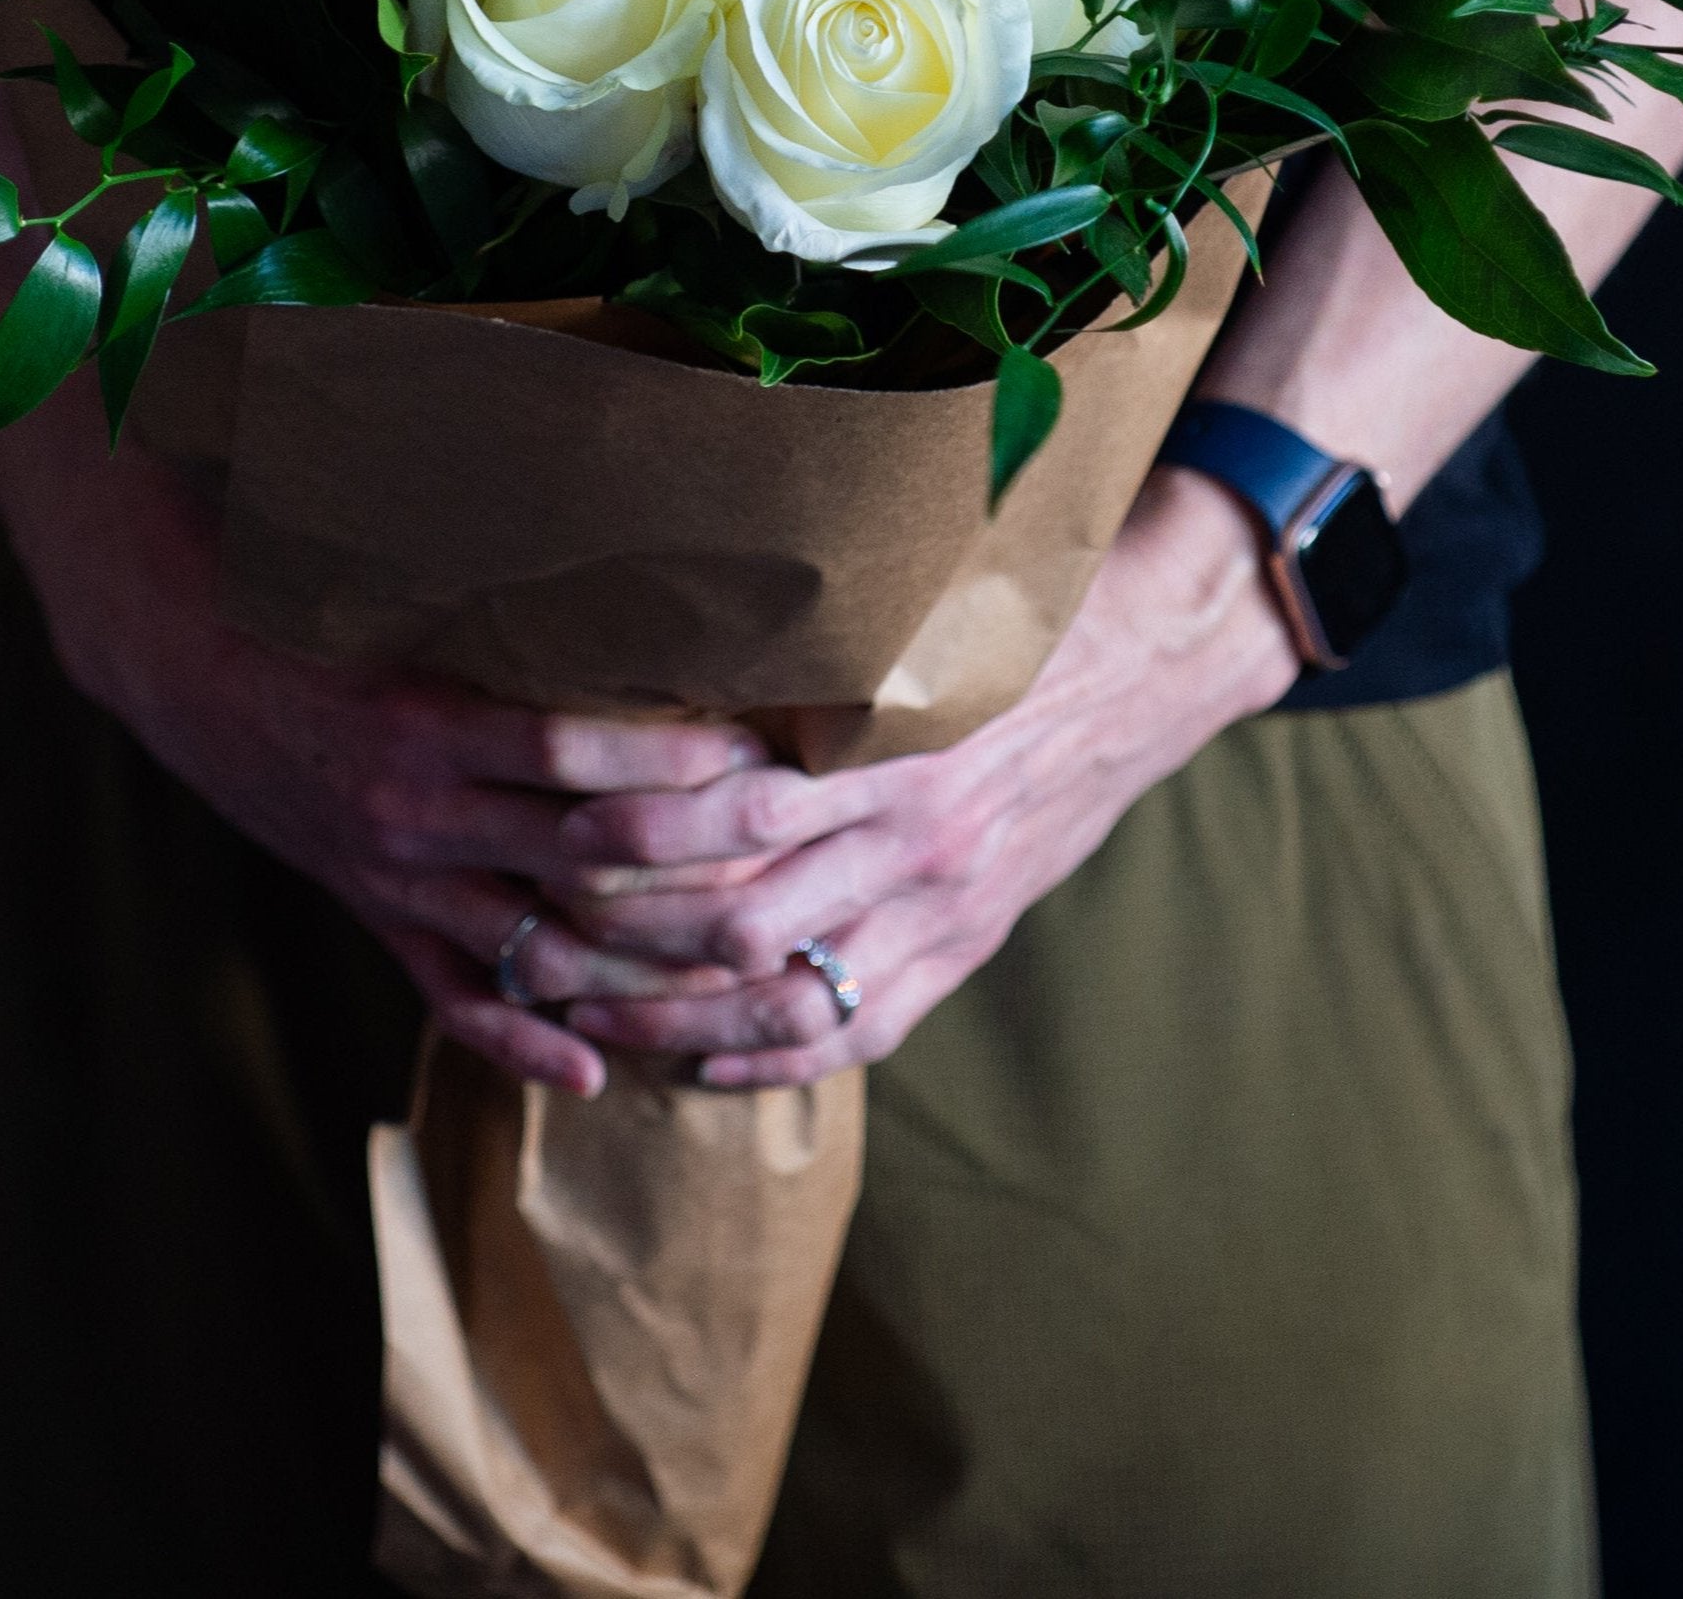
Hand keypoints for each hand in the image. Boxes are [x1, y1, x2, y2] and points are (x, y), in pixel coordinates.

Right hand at [0, 432, 766, 1097]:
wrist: (190, 661)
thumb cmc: (319, 607)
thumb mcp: (410, 594)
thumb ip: (514, 604)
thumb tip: (638, 572)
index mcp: (428, 715)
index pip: (570, 750)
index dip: (669, 761)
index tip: (760, 752)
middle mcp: (416, 807)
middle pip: (575, 860)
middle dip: (686, 877)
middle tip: (788, 877)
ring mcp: (395, 873)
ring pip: (531, 945)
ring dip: (632, 971)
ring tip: (733, 982)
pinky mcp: (376, 911)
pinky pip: (454, 995)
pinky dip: (523, 1039)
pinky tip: (595, 1069)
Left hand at [546, 467, 1301, 1086]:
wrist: (1153, 662)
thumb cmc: (1014, 616)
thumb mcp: (912, 617)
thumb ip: (805, 650)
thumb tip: (664, 636)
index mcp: (890, 740)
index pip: (731, 801)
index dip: (633, 823)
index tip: (550, 823)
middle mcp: (915, 834)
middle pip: (736, 915)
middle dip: (622, 939)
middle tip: (529, 934)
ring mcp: (946, 903)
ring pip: (785, 995)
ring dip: (673, 1015)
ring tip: (584, 1012)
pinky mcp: (970, 945)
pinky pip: (859, 1031)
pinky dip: (770, 1060)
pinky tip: (700, 1066)